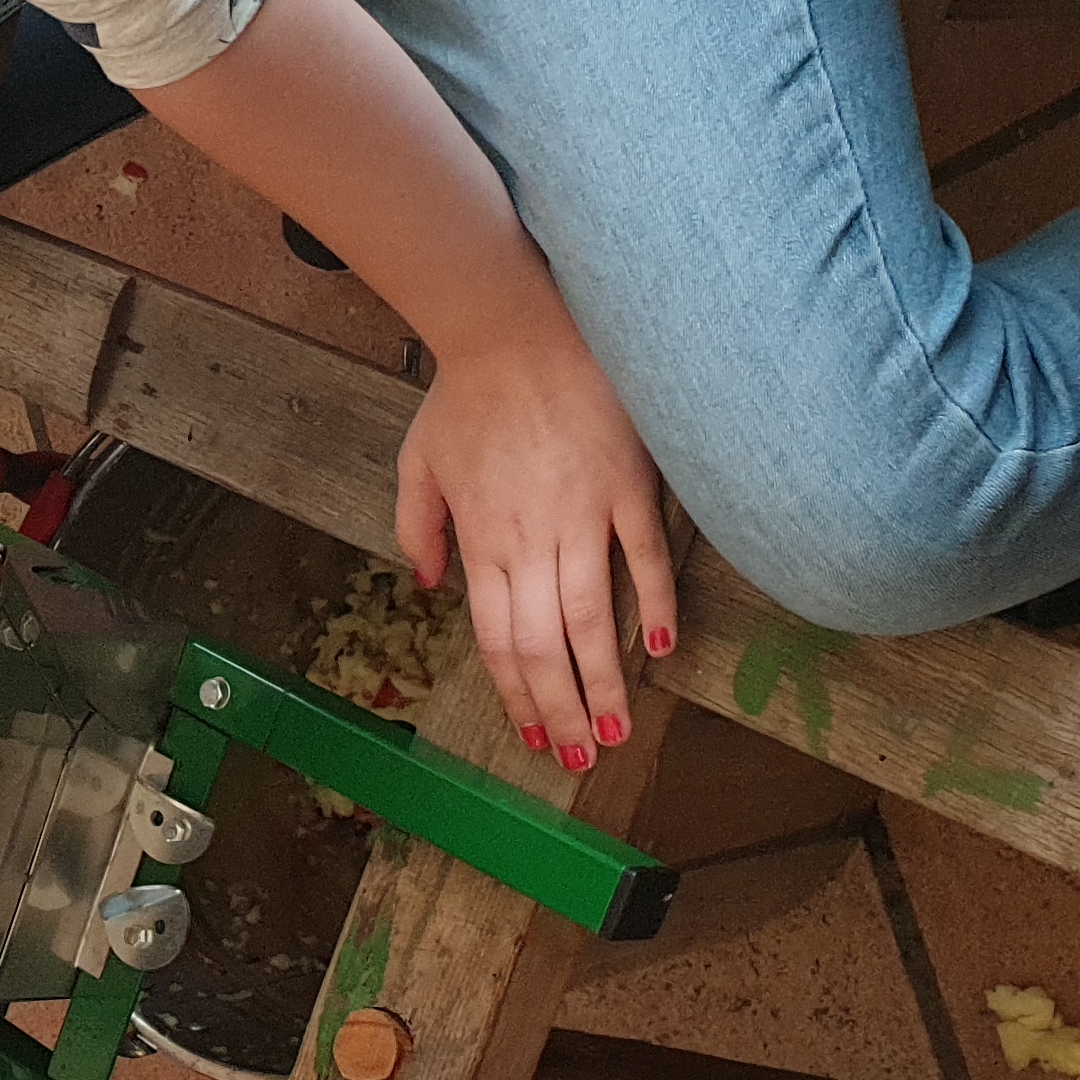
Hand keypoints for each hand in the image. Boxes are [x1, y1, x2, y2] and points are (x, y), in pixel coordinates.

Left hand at [392, 322, 678, 766]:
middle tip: (579, 754)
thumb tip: (432, 585)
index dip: (515, 692)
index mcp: (481, 542)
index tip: (532, 732)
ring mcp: (583, 514)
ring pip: (593, 617)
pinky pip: (647, 556)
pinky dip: (655, 604)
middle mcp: (531, 540)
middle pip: (543, 644)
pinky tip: (661, 647)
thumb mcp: (418, 464)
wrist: (516, 324)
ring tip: (616, 728)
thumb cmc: (466, 394)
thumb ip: (418, 530)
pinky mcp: (629, 484)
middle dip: (561, 706)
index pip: (496, 639)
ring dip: (604, 678)